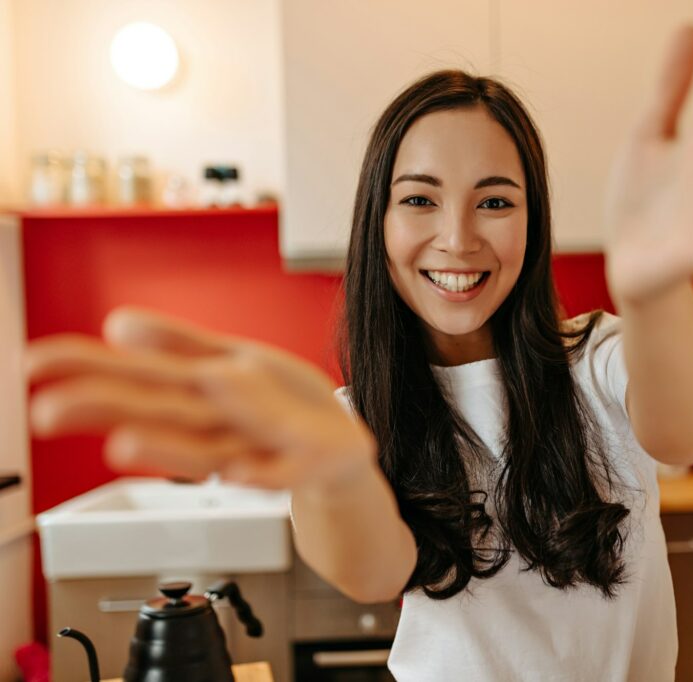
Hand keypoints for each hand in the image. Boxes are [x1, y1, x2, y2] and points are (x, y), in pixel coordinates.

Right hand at [24, 306, 375, 490]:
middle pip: (158, 413)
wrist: (341, 450)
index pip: (137, 376)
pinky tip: (232, 471)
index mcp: (201, 394)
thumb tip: (118, 324)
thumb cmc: (286, 403)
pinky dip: (255, 473)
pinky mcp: (299, 467)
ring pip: (205, 449)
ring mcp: (256, 449)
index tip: (34, 365)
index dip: (87, 369)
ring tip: (122, 443)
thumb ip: (180, 344)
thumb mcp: (234, 359)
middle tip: (48, 411)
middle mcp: (217, 425)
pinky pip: (277, 472)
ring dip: (166, 450)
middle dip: (106, 410)